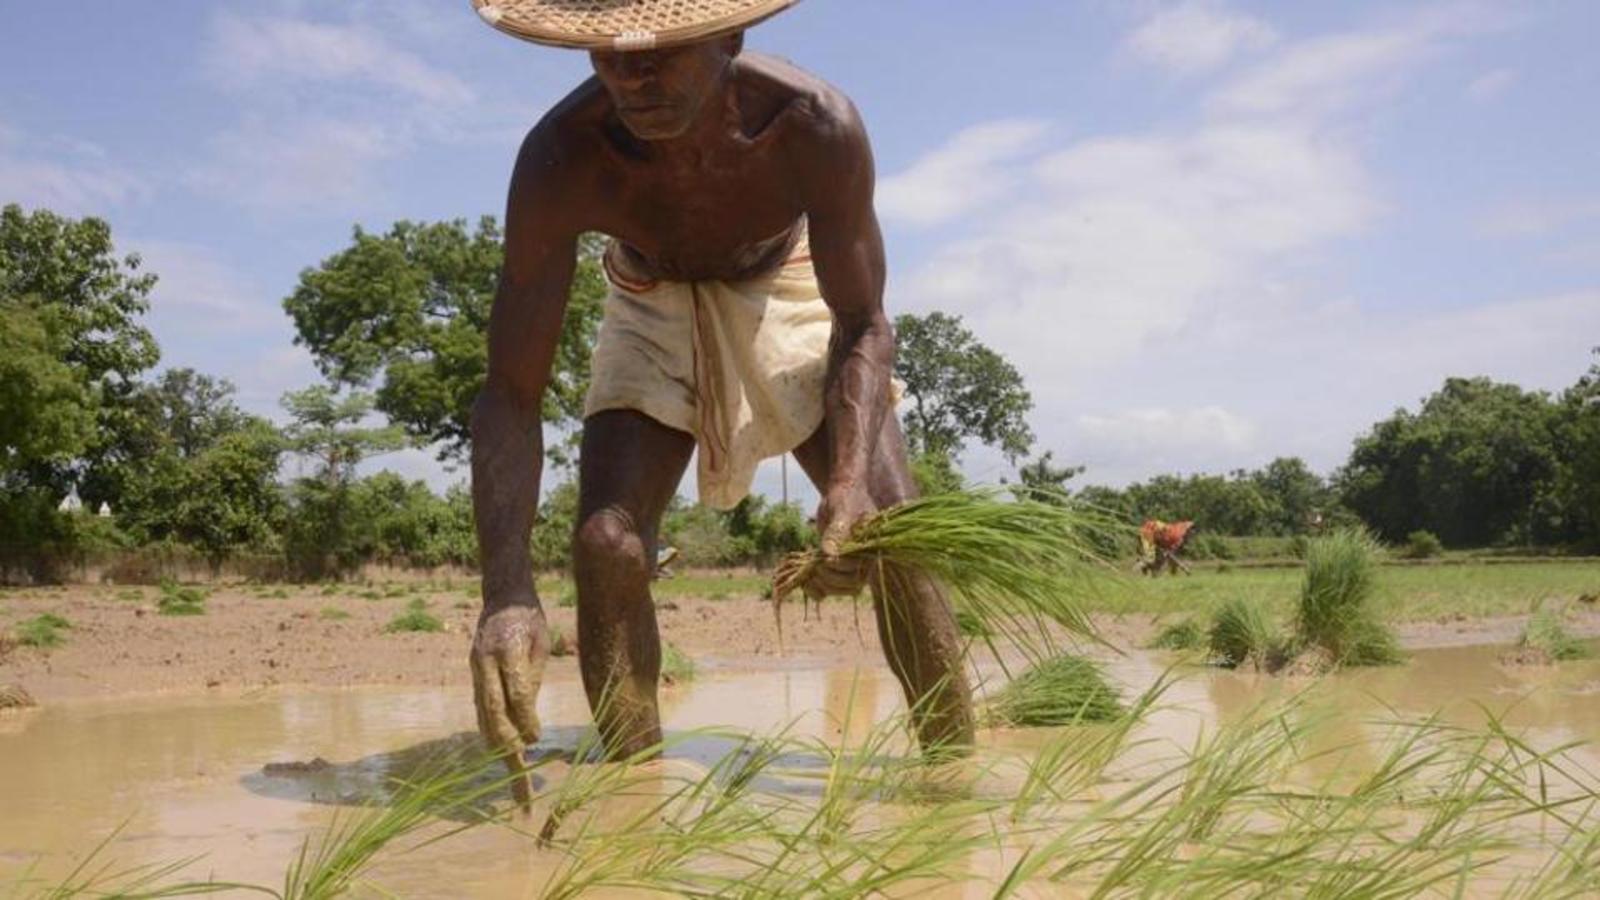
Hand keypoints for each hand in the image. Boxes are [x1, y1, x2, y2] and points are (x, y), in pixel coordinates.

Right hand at [470, 602, 549, 806]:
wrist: (501, 598)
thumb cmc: (530, 620)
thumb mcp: (541, 644)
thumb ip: (533, 678)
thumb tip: (528, 721)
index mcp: (507, 651)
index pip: (516, 694)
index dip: (526, 720)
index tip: (536, 740)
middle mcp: (484, 664)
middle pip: (493, 714)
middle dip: (506, 747)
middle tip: (520, 775)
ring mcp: (475, 672)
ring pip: (483, 717)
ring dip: (497, 747)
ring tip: (514, 779)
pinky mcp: (473, 676)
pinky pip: (481, 710)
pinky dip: (491, 733)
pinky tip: (502, 751)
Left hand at [804, 484, 875, 600]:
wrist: (841, 494)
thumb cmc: (846, 498)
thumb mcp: (842, 511)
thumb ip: (836, 532)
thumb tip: (829, 554)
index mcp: (871, 551)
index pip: (858, 573)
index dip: (838, 570)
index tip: (823, 559)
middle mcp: (864, 562)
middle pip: (850, 586)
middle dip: (829, 580)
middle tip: (815, 566)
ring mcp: (849, 567)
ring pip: (838, 590)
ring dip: (821, 586)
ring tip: (807, 576)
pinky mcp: (835, 568)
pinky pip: (827, 589)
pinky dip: (815, 590)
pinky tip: (805, 582)